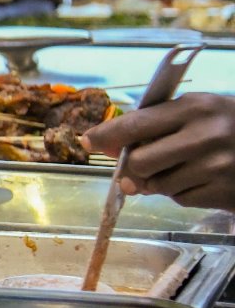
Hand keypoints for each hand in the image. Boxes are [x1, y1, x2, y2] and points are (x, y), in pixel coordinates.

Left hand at [84, 93, 234, 209]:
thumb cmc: (228, 123)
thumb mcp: (197, 110)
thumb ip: (156, 125)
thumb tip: (111, 149)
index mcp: (194, 108)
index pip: (135, 125)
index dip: (105, 136)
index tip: (87, 142)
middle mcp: (206, 137)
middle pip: (140, 162)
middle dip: (131, 167)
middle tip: (133, 167)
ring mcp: (218, 168)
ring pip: (159, 185)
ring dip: (159, 181)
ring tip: (181, 167)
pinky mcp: (226, 193)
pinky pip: (181, 200)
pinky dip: (182, 193)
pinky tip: (200, 179)